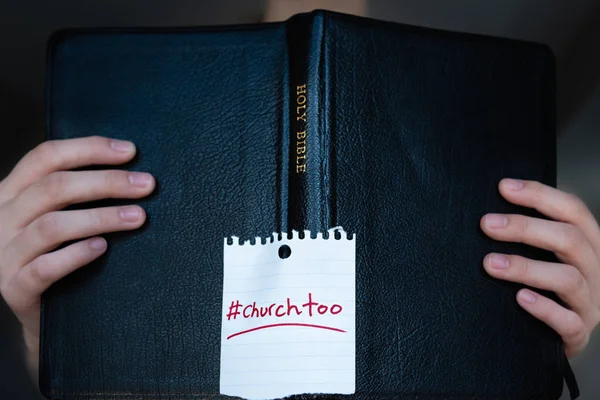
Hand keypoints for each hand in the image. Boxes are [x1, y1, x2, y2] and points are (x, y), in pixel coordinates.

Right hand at [0, 136, 154, 381]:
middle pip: (54, 187)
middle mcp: (1, 218)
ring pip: (51, 225)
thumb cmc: (58, 254)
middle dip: (107, 182)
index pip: (46, 157)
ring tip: (138, 217)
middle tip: (147, 184)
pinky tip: (103, 248)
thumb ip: (77, 192)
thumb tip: (131, 168)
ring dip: (101, 217)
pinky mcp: (13, 288)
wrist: (42, 314)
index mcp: (12, 192)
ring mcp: (3, 254)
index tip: (131, 152)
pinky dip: (76, 255)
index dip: (89, 148)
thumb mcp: (59, 215)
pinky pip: (43, 267)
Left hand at [481, 178, 599, 357]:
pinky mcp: (580, 332)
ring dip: (526, 268)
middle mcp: (596, 270)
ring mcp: (590, 303)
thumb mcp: (547, 254)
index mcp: (589, 245)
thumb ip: (532, 233)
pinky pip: (568, 322)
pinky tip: (519, 298)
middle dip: (525, 228)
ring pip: (568, 279)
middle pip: (570, 240)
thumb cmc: (546, 286)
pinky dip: (544, 308)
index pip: (573, 210)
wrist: (554, 335)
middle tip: (487, 224)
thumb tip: (492, 210)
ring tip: (490, 263)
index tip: (504, 187)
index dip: (540, 195)